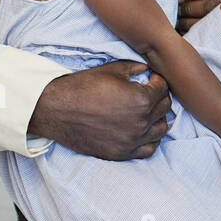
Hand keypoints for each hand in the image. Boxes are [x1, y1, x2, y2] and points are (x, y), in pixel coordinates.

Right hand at [29, 61, 170, 160]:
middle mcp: (141, 122)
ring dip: (157, 118)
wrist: (56, 110)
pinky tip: (142, 130)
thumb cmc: (81, 87)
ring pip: (161, 130)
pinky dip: (150, 139)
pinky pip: (148, 149)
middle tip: (149, 92)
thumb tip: (147, 69)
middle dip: (159, 97)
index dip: (157, 80)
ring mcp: (132, 140)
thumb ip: (134, 67)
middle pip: (165, 108)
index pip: (163, 88)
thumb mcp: (111, 70)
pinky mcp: (122, 153)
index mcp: (142, 99)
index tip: (150, 78)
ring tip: (147, 111)